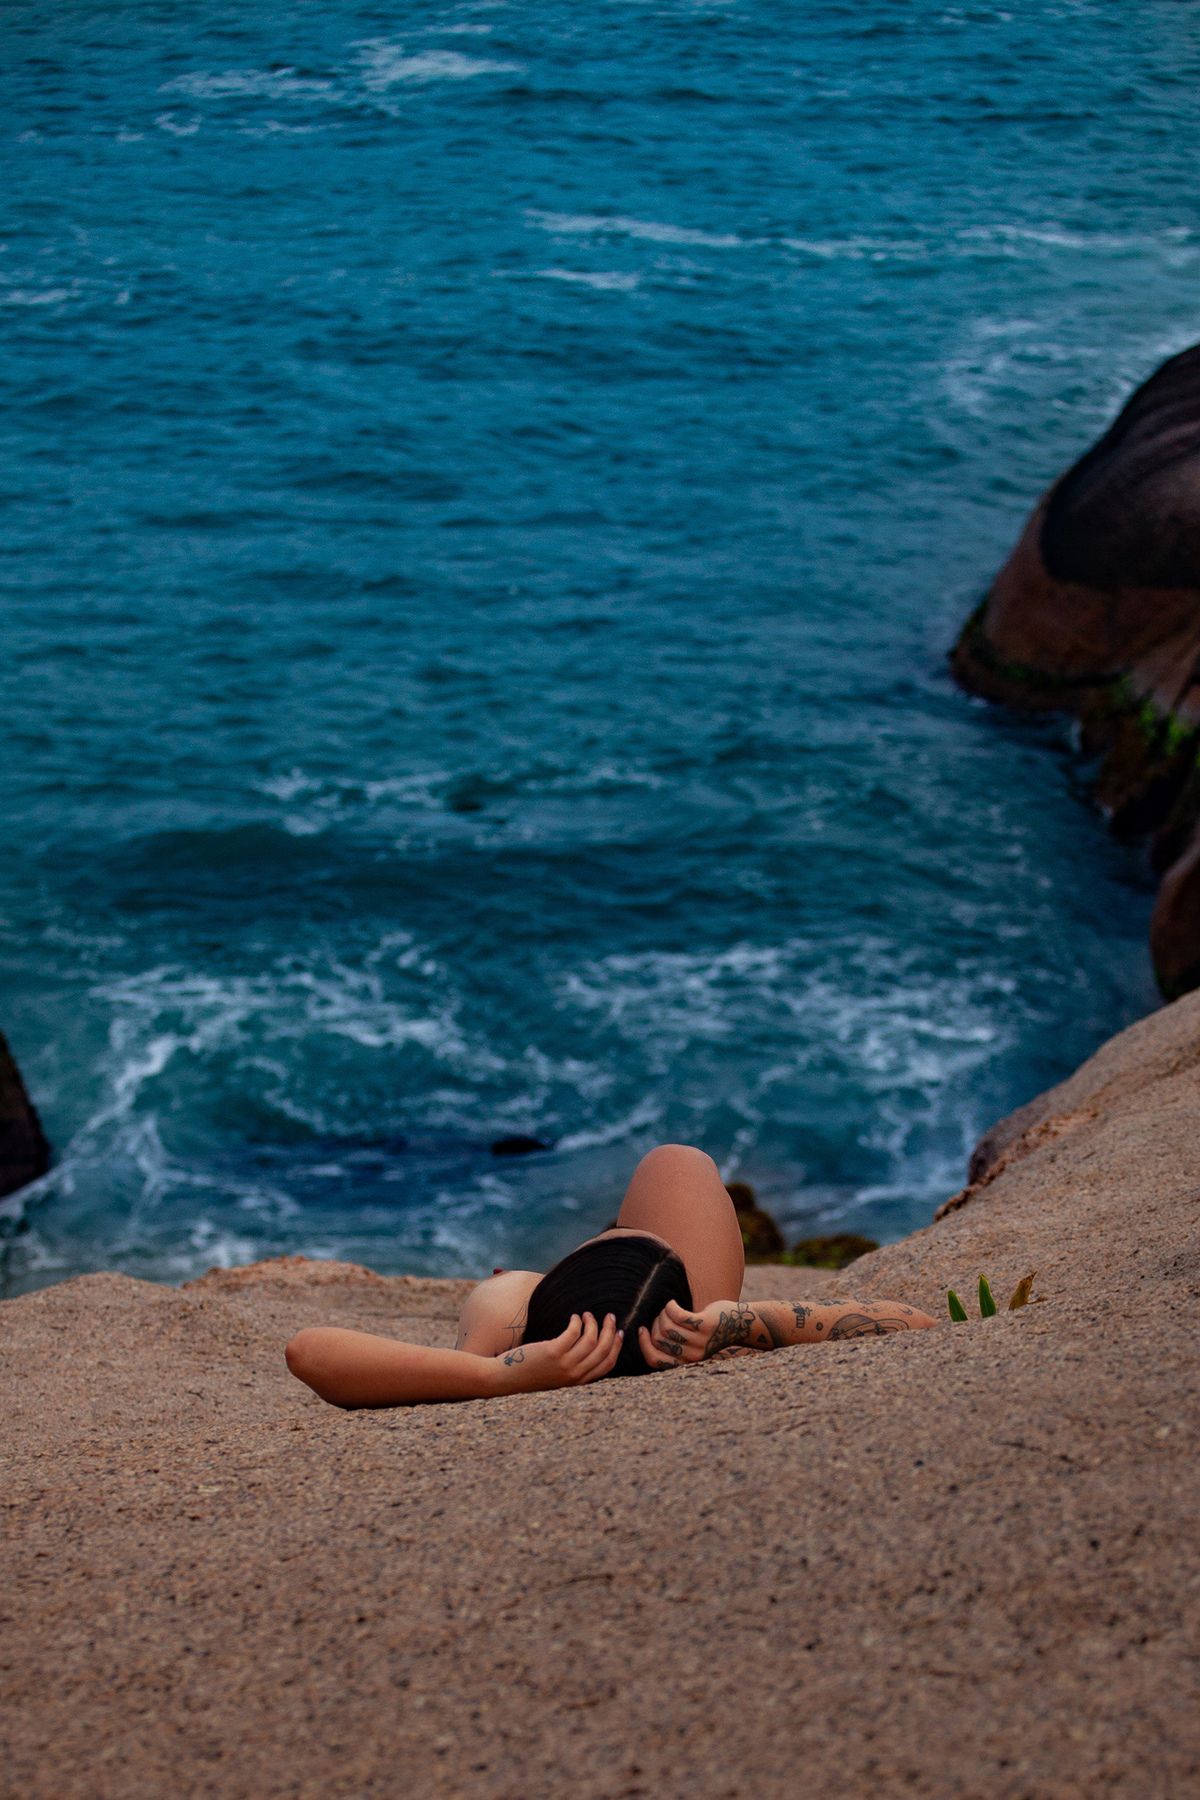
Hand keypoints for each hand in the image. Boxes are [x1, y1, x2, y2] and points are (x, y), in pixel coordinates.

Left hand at [492, 1312, 621, 1392]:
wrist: (505, 1379)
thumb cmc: (529, 1374)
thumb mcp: (557, 1376)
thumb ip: (573, 1366)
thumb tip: (588, 1345)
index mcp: (578, 1382)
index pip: (607, 1365)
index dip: (616, 1347)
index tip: (618, 1333)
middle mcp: (575, 1375)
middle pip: (603, 1351)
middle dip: (610, 1331)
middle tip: (610, 1317)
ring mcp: (564, 1364)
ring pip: (591, 1340)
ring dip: (593, 1323)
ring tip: (587, 1315)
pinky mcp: (553, 1352)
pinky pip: (574, 1332)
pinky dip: (577, 1322)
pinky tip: (574, 1317)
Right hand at [639, 1298, 720, 1369]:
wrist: (738, 1324)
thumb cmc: (708, 1332)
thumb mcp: (689, 1345)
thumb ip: (671, 1345)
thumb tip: (642, 1335)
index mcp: (685, 1363)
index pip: (654, 1360)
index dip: (643, 1344)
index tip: (642, 1330)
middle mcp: (692, 1356)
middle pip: (659, 1339)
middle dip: (655, 1324)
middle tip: (662, 1316)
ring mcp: (699, 1341)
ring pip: (667, 1326)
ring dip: (663, 1314)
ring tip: (669, 1309)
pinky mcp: (705, 1325)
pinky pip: (678, 1315)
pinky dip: (671, 1307)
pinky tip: (673, 1303)